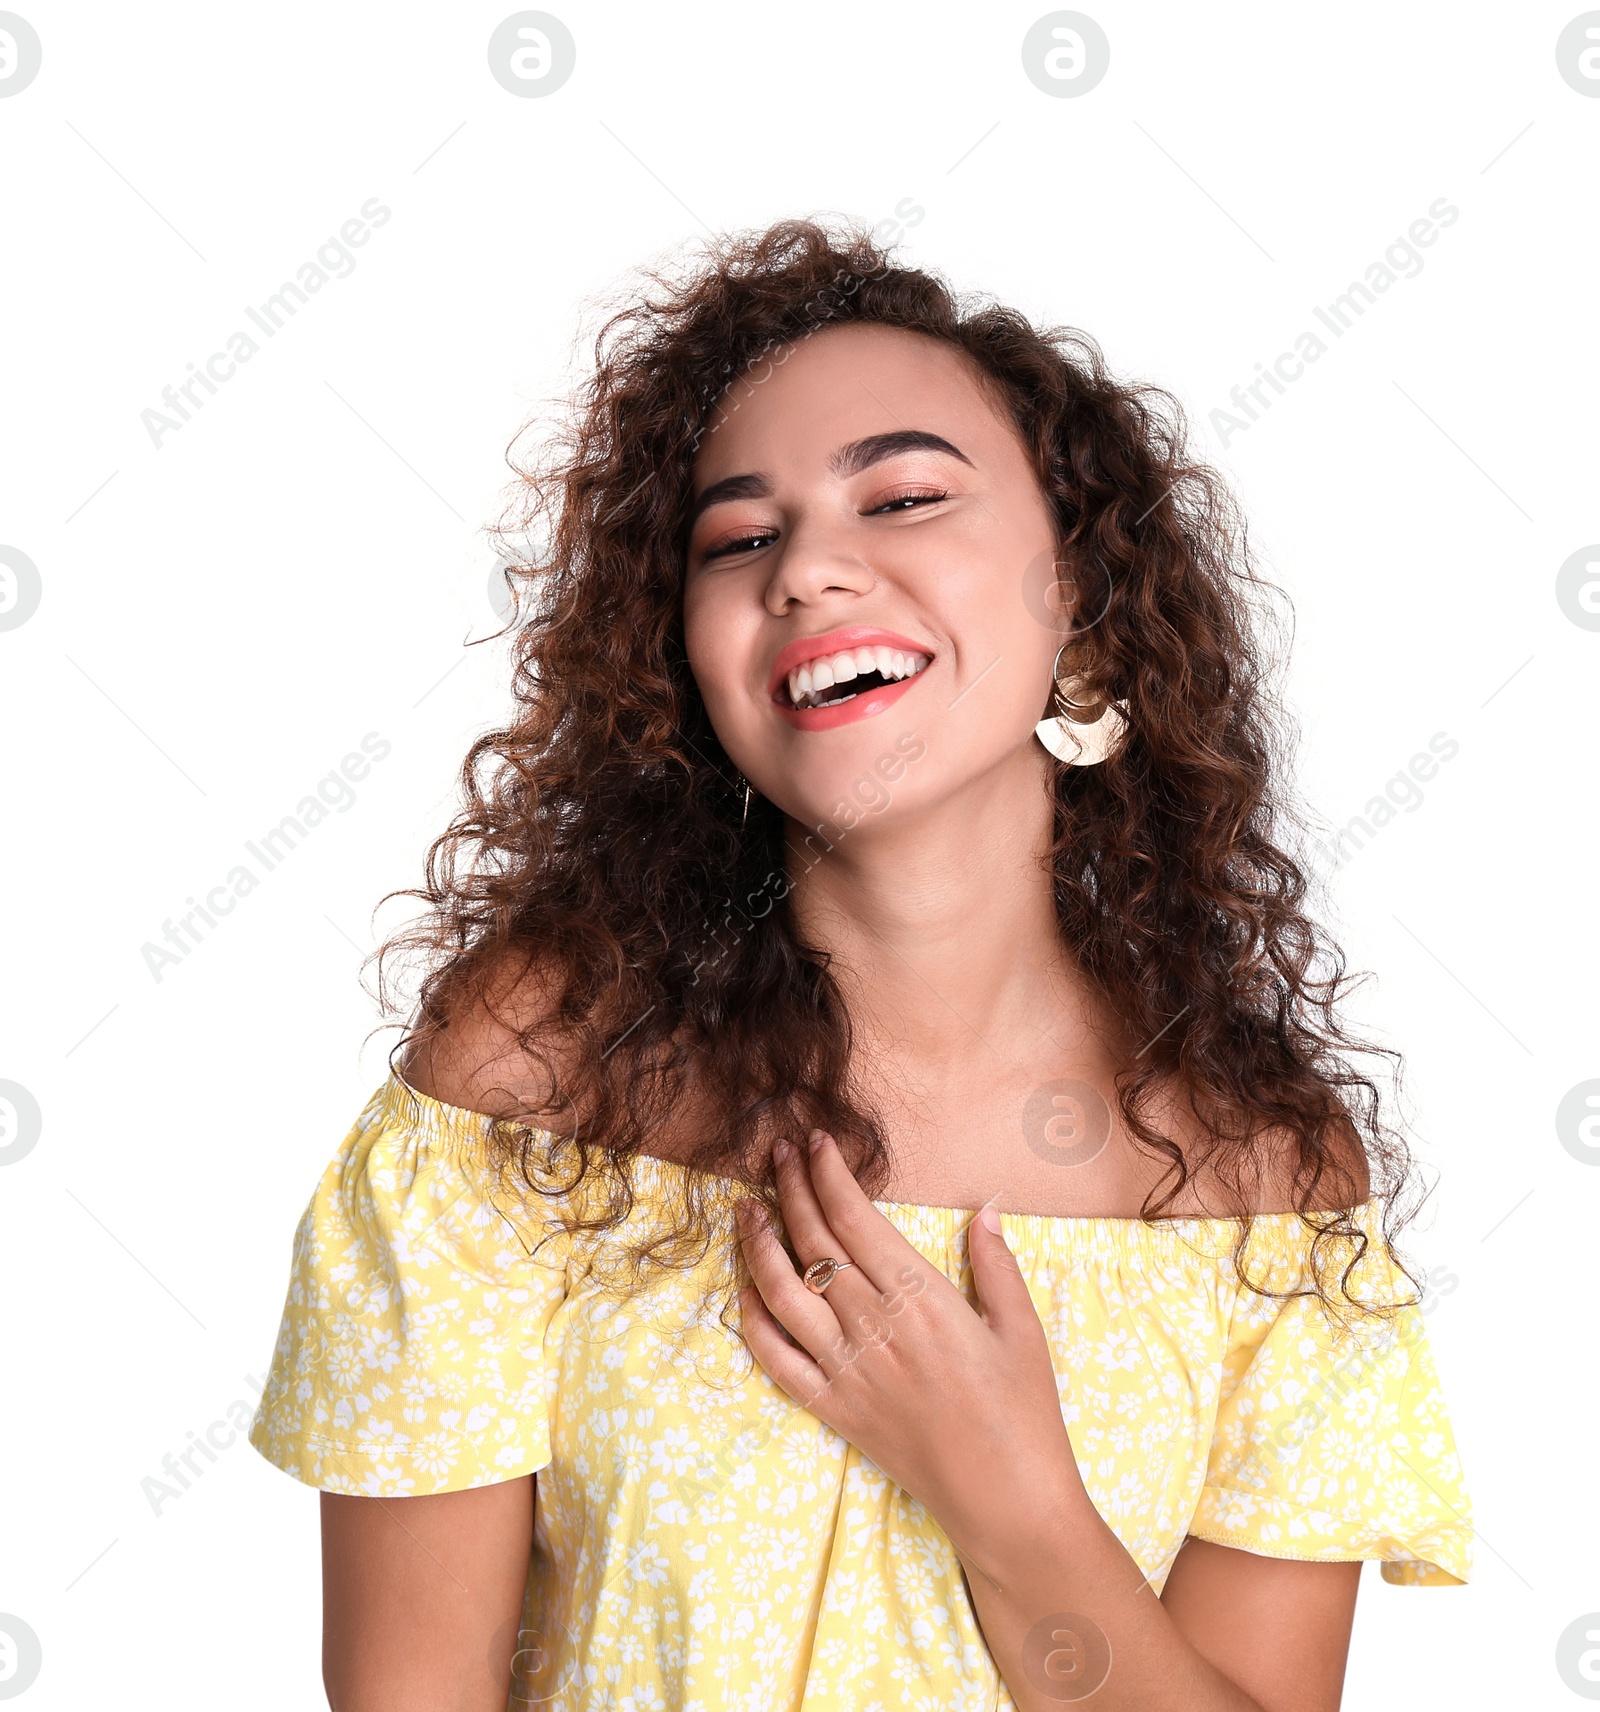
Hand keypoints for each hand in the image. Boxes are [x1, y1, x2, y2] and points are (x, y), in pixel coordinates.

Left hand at [735, 1128, 1087, 1575]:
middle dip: (790, 1189)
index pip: (855, 1218)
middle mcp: (873, 1327)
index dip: (828, 1174)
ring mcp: (846, 1370)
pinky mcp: (833, 1409)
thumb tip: (985, 1205)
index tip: (815, 1142)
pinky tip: (746, 1289)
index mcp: (920, 1297)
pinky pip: (776, 1359)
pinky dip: (754, 1320)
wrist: (1008, 1503)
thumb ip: (996, 1263)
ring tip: (748, 1207)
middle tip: (777, 1153)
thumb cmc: (1025, 1414)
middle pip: (813, 1242)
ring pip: (782, 1292)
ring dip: (758, 1244)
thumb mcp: (1022, 1328)